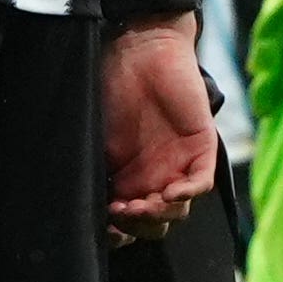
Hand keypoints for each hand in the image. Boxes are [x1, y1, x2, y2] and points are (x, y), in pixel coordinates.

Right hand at [102, 13, 218, 244]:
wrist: (137, 49)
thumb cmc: (111, 86)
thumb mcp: (96, 137)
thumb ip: (97, 172)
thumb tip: (82, 206)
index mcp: (129, 176)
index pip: (130, 222)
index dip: (119, 232)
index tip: (105, 225)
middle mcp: (155, 175)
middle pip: (155, 225)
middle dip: (138, 225)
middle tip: (121, 211)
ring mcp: (179, 163)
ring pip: (178, 211)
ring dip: (158, 214)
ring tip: (141, 203)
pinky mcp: (200, 146)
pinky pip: (201, 183)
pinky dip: (186, 194)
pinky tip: (168, 192)